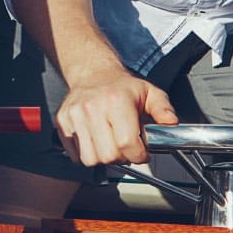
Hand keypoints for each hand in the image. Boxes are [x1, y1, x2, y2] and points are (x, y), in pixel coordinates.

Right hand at [54, 68, 176, 165]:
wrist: (93, 74)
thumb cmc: (122, 87)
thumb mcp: (149, 92)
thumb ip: (163, 108)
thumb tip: (171, 122)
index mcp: (117, 100)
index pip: (127, 143)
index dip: (138, 154)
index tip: (141, 152)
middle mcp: (92, 107)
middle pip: (109, 155)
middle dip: (122, 157)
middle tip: (126, 147)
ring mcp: (75, 115)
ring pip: (90, 159)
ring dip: (103, 158)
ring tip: (110, 144)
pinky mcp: (62, 122)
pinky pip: (75, 155)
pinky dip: (87, 154)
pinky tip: (96, 141)